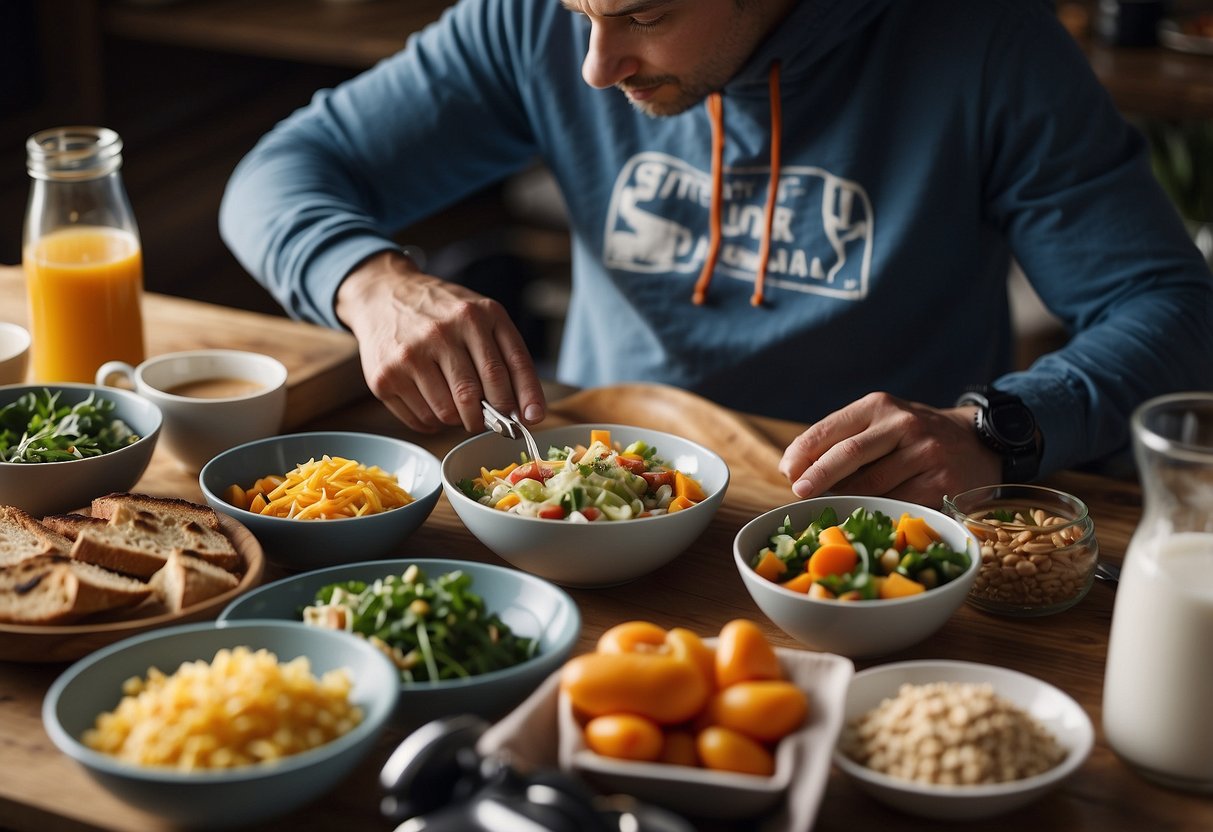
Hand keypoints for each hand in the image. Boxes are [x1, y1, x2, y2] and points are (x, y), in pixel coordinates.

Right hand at [335, 250, 545, 432]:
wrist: (383, 294)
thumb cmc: (441, 313)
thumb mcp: (480, 316)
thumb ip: (506, 356)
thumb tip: (528, 412)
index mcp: (476, 315)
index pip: (510, 366)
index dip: (525, 398)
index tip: (531, 419)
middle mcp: (442, 332)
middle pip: (475, 396)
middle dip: (488, 418)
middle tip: (487, 420)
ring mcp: (411, 354)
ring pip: (447, 413)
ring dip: (458, 420)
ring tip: (457, 407)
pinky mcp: (385, 376)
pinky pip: (421, 419)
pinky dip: (434, 422)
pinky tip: (433, 404)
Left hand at [778, 392, 1000, 504]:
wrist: (977, 443)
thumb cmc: (912, 438)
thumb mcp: (880, 425)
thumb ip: (840, 440)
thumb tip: (793, 469)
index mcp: (879, 406)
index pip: (832, 429)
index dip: (804, 452)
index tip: (787, 471)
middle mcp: (903, 425)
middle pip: (849, 454)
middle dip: (817, 476)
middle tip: (797, 492)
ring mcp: (925, 453)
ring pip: (871, 484)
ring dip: (847, 497)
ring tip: (836, 503)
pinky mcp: (942, 482)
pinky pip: (897, 502)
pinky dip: (877, 510)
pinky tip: (869, 512)